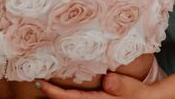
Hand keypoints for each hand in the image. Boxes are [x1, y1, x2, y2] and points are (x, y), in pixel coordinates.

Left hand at [37, 73, 156, 98]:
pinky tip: (62, 86)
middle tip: (36, 80)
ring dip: (58, 95)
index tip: (40, 83)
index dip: (53, 92)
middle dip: (50, 94)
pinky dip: (67, 94)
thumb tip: (107, 79)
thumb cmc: (139, 95)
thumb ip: (120, 84)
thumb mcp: (132, 89)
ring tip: (44, 82)